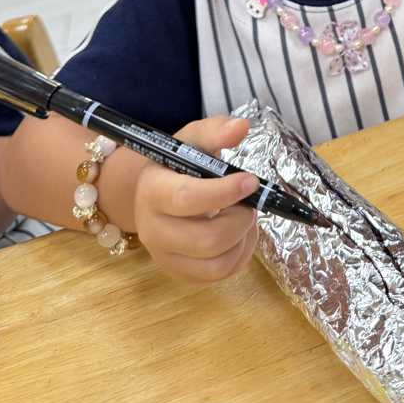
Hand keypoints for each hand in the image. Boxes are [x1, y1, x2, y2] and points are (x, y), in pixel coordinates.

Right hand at [134, 115, 258, 283]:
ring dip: (243, 238)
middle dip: (240, 220)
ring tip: (245, 217)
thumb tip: (240, 127)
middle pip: (206, 240)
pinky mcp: (181, 274)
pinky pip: (220, 274)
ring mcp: (165, 257)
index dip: (224, 192)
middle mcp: (153, 230)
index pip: (187, 199)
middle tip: (250, 203)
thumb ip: (214, 130)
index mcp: (153, 191)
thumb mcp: (192, 140)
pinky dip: (241, 254)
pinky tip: (241, 233)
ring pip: (217, 264)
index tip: (251, 181)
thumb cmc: (178, 164)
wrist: (157, 193)